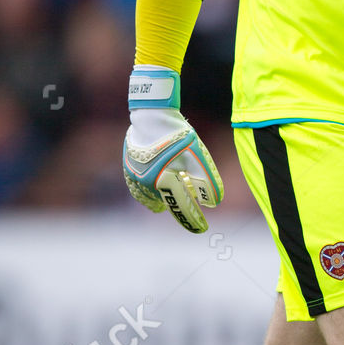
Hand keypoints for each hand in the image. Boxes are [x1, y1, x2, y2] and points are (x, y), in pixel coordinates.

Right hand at [123, 66, 222, 231]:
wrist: (151, 116)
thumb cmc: (177, 134)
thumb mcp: (196, 155)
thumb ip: (205, 180)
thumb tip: (214, 202)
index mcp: (163, 180)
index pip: (181, 207)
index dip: (193, 219)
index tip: (202, 229)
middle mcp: (146, 183)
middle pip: (166, 205)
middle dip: (180, 210)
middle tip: (193, 216)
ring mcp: (134, 178)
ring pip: (150, 200)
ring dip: (164, 201)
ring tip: (175, 201)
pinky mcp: (129, 170)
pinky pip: (139, 191)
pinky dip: (150, 194)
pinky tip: (158, 191)